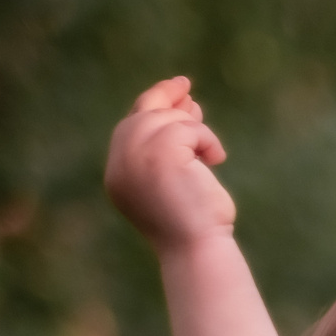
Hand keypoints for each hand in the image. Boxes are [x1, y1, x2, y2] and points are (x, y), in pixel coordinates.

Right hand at [105, 76, 234, 253]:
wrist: (197, 248)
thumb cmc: (196, 226)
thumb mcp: (177, 183)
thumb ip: (170, 152)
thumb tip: (186, 107)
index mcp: (119, 176)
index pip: (131, 131)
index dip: (153, 110)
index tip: (175, 97)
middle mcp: (120, 163)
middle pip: (143, 116)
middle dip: (165, 98)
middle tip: (186, 86)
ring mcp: (136, 154)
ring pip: (169, 119)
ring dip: (197, 133)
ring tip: (212, 156)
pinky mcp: (159, 150)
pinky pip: (189, 128)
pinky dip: (208, 141)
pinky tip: (215, 159)